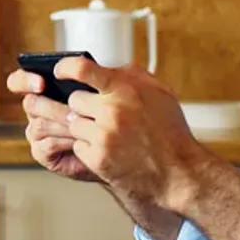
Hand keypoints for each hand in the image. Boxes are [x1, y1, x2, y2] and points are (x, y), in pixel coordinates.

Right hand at [6, 68, 100, 182]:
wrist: (112, 147)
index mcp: (40, 90)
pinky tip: (81, 140)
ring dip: (63, 125)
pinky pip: (46, 145)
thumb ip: (81, 82)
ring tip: (85, 126)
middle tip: (75, 113)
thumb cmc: (102, 115)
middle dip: (53, 107)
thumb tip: (77, 74)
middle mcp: (35, 111)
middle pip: (30, 103)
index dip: (25, 80)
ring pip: (39, 125)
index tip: (42, 83)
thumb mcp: (93, 93)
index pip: (18, 81)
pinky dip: (65, 142)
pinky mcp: (40, 152)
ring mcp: (35, 132)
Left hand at [58, 55, 201, 210]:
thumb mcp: (159, 92)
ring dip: (86, 129)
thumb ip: (131, 76)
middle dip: (85, 107)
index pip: (81, 69)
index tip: (60, 71)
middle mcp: (112, 110)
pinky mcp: (97, 158)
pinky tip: (110, 150)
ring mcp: (103, 136)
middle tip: (102, 116)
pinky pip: (78, 146)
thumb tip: (106, 67)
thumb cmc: (170, 132)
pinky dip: (89, 149)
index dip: (65, 68)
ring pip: (74, 124)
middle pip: (75, 100)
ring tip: (109, 135)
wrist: (179, 172)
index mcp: (125, 89)